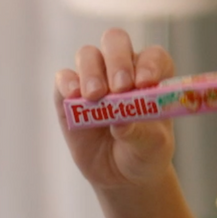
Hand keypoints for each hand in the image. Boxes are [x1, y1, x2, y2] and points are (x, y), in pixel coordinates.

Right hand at [54, 28, 176, 194]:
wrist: (121, 175)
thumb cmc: (144, 152)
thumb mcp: (151, 147)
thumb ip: (139, 131)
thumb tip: (120, 120)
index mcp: (151, 75)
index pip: (152, 56)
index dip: (149, 64)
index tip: (146, 82)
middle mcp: (122, 69)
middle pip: (116, 42)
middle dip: (118, 60)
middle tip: (121, 86)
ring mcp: (94, 79)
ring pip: (88, 55)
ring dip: (92, 72)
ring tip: (96, 96)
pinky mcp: (68, 96)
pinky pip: (63, 78)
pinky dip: (67, 83)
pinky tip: (75, 96)